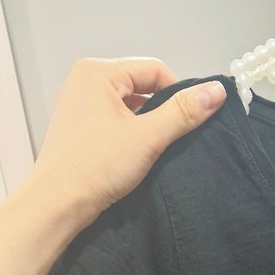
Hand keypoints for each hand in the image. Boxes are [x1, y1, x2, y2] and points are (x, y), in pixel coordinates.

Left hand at [32, 56, 225, 226]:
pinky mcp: (80, 127)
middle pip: (142, 86)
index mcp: (98, 72)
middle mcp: (85, 81)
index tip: (188, 123)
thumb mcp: (147, 138)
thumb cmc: (97, 167)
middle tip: (170, 140)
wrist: (58, 204)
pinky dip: (131, 135)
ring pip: (130, 105)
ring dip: (147, 125)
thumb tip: (217, 91)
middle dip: (161, 111)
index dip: (178, 94)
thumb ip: (183, 113)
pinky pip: (116, 120)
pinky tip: (135, 156)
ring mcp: (80, 104)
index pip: (154, 69)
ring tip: (152, 151)